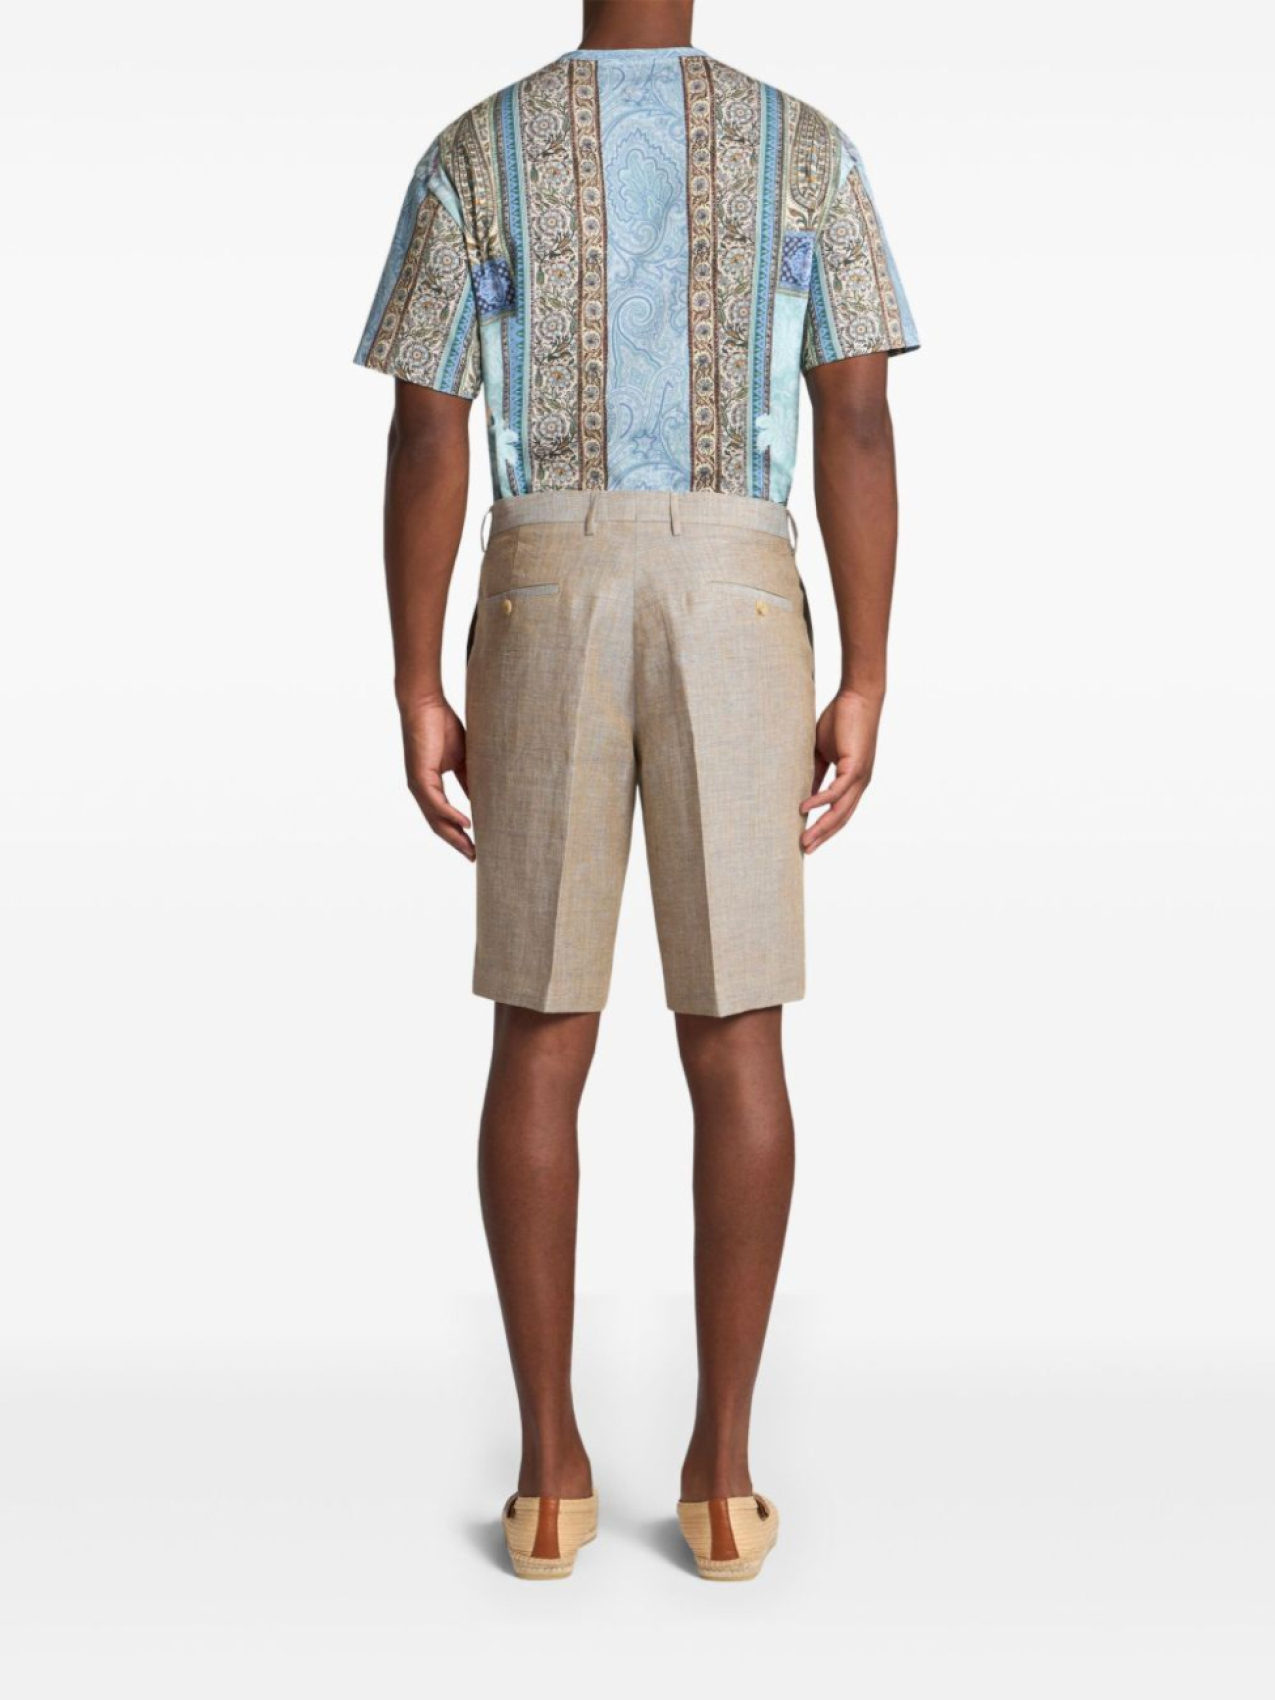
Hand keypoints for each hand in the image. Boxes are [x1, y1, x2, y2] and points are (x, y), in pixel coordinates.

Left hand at [400, 696, 473, 860]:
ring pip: (436, 819)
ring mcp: (419, 784)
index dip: (458, 834)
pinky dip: (450, 815)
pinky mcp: (420, 776)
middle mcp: (422, 789)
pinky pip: (435, 803)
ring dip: (454, 836)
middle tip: (474, 857)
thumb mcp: (462, 759)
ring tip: (471, 849)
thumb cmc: (442, 726)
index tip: (474, 848)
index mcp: (430, 786)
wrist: (426, 704)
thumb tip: (481, 800)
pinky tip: (466, 824)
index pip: (443, 817)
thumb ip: (469, 780)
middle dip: (457, 843)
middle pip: (438, 825)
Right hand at [800, 689, 883, 853]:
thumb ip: (816, 774)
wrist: (858, 697)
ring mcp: (859, 777)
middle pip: (841, 819)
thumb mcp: (822, 753)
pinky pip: (836, 791)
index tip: (808, 841)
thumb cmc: (841, 720)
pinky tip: (805, 809)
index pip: (838, 812)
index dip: (824, 829)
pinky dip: (820, 801)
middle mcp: (859, 784)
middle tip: (804, 850)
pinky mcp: (855, 767)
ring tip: (805, 839)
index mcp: (852, 781)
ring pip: (840, 811)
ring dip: (822, 827)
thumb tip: (804, 792)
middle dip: (822, 836)